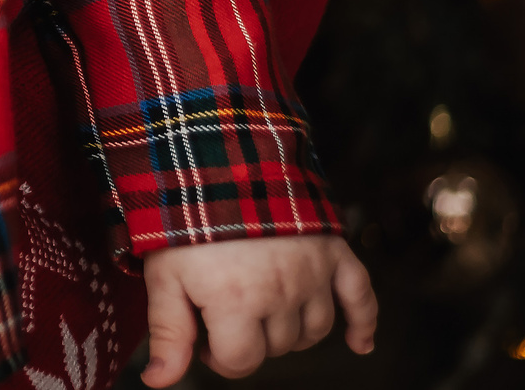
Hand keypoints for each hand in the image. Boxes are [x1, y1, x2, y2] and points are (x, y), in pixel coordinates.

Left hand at [142, 235, 376, 384]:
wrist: (220, 156)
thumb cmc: (183, 219)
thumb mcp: (164, 275)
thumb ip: (168, 333)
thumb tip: (160, 383)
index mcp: (237, 303)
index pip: (240, 362)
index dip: (218, 357)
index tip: (205, 339)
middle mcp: (281, 294)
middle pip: (275, 347)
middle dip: (250, 338)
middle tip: (226, 311)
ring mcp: (312, 274)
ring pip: (313, 330)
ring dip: (290, 331)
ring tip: (264, 312)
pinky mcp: (334, 252)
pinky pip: (361, 297)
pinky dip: (363, 323)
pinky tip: (359, 344)